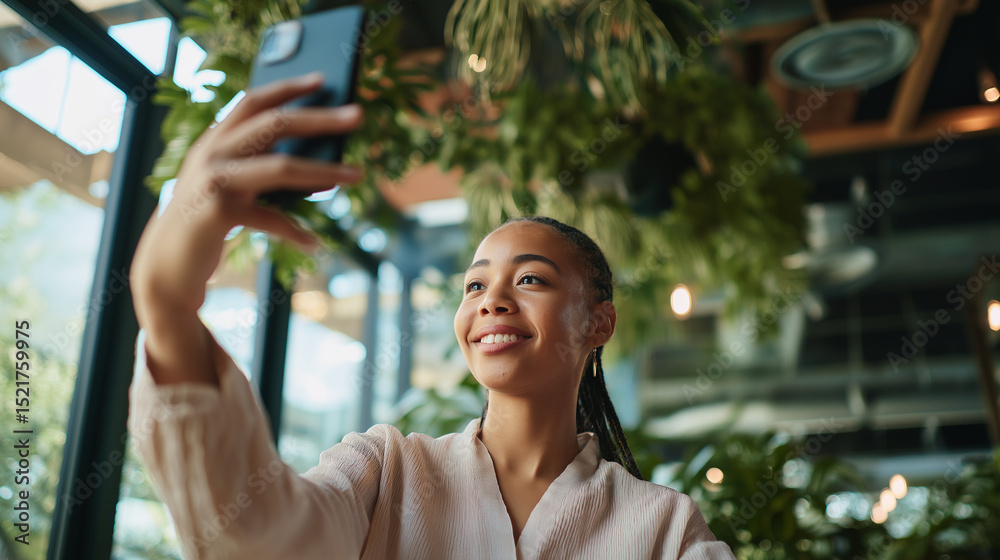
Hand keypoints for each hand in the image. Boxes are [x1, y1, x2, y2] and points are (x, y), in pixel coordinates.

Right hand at [167, 71, 363, 247]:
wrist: (167, 264)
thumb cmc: (207, 222)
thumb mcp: (232, 186)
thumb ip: (261, 168)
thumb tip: (322, 165)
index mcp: (215, 140)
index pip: (254, 102)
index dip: (288, 88)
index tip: (322, 80)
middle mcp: (212, 153)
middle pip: (274, 124)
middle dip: (320, 118)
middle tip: (358, 115)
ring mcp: (213, 180)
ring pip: (282, 167)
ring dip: (325, 171)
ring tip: (357, 175)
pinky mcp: (217, 212)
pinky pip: (270, 218)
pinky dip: (295, 231)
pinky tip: (313, 242)